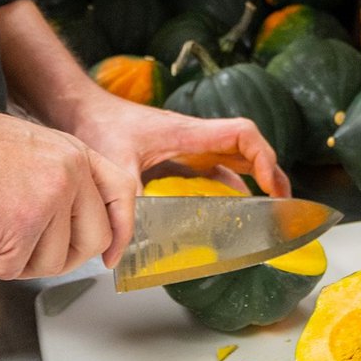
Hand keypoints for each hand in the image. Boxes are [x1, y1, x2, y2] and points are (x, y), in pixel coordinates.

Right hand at [0, 102, 138, 279]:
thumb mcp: (32, 149)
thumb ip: (59, 180)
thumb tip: (68, 226)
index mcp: (74, 153)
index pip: (121, 194)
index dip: (121, 230)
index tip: (111, 255)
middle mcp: (69, 175)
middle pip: (92, 240)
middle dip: (61, 259)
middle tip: (28, 255)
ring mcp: (49, 201)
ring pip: (52, 263)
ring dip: (18, 264)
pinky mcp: (21, 227)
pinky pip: (13, 270)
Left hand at [63, 91, 290, 197]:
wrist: (79, 109)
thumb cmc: (99, 124)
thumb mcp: (114, 165)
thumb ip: (122, 206)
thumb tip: (121, 251)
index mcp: (188, 132)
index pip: (242, 135)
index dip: (264, 159)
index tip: (273, 188)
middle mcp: (193, 137)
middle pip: (245, 149)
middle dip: (269, 174)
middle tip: (281, 206)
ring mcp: (185, 146)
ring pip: (230, 160)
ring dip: (249, 182)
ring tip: (260, 213)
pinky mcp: (174, 156)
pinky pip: (209, 171)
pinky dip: (223, 188)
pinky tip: (221, 212)